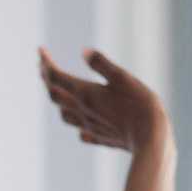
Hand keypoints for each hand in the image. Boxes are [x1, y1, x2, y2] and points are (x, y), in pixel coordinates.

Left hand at [39, 47, 170, 152]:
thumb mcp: (123, 78)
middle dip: (46, 79)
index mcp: (85, 94)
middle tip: (43, 67)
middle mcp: (83, 111)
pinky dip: (77, 123)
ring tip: (58, 91)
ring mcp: (91, 127)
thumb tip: (84, 51)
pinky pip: (82, 132)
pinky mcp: (102, 138)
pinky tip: (81, 124)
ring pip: (65, 114)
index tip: (39, 50)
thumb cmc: (140, 105)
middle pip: (55, 95)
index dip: (45, 63)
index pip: (56, 77)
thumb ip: (102, 64)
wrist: (151, 140)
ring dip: (58, 100)